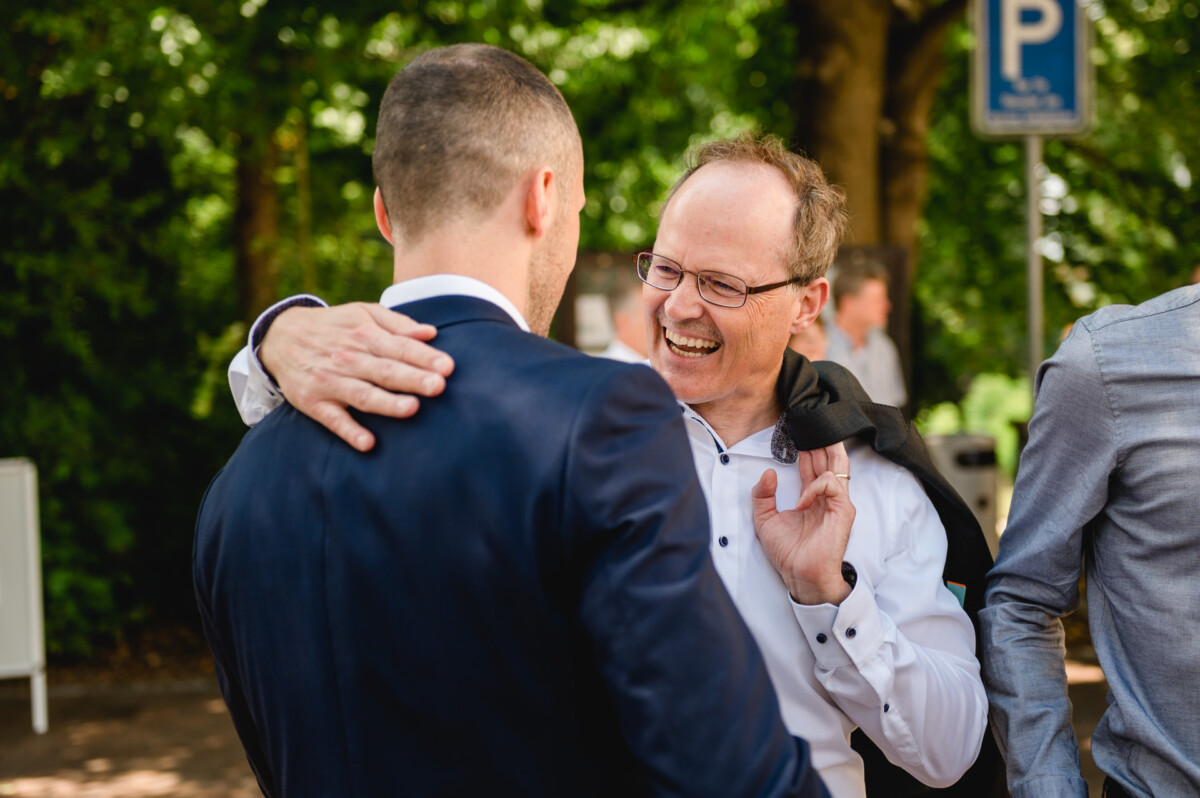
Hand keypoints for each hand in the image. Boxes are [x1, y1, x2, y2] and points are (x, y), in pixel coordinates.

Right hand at [260, 302, 454, 451]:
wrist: (281, 335)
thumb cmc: (335, 326)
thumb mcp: (363, 313)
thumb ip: (398, 323)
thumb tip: (430, 332)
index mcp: (365, 335)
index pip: (400, 347)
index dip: (424, 357)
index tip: (448, 367)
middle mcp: (348, 359)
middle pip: (385, 371)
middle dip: (412, 379)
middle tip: (438, 386)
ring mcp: (330, 382)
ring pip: (362, 395)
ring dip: (386, 403)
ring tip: (412, 409)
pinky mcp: (314, 403)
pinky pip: (333, 420)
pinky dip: (349, 431)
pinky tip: (367, 443)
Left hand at [751, 443, 855, 605]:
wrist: (799, 576)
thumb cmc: (787, 552)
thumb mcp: (765, 519)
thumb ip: (762, 495)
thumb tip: (768, 472)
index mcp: (811, 496)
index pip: (812, 464)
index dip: (805, 447)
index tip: (794, 431)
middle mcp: (826, 496)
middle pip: (829, 458)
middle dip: (819, 439)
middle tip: (808, 421)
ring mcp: (837, 502)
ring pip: (838, 465)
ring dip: (826, 448)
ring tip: (814, 435)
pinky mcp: (843, 511)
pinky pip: (832, 486)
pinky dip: (815, 486)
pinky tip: (802, 500)